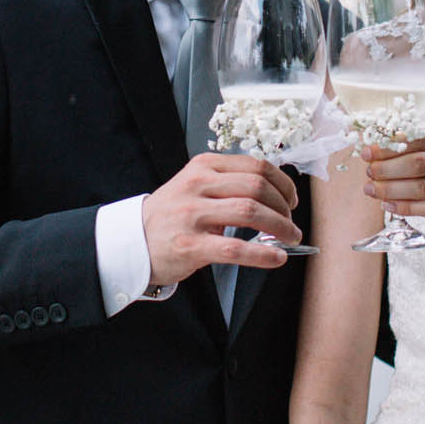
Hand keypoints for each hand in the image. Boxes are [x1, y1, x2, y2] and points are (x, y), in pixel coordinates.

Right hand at [142, 153, 300, 285]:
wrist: (133, 240)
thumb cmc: (171, 215)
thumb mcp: (196, 185)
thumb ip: (229, 184)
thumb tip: (275, 196)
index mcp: (204, 167)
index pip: (256, 166)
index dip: (282, 183)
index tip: (291, 199)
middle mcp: (198, 185)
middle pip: (257, 186)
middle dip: (283, 206)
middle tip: (290, 222)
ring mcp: (193, 215)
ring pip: (250, 212)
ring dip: (280, 227)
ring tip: (290, 238)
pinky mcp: (190, 245)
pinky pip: (235, 249)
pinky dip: (263, 254)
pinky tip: (276, 257)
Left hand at [361, 121, 424, 245]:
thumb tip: (384, 143)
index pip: (423, 135)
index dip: (391, 143)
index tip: (367, 149)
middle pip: (420, 161)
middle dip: (386, 167)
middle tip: (367, 171)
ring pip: (423, 187)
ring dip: (390, 189)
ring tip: (371, 190)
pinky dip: (405, 207)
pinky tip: (389, 205)